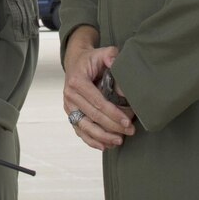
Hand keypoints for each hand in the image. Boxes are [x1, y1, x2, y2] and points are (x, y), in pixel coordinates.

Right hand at [62, 26, 135, 150]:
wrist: (76, 63)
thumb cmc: (91, 60)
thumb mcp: (101, 53)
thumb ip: (110, 56)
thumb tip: (116, 64)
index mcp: (77, 81)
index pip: (96, 101)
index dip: (112, 113)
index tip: (127, 121)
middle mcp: (70, 95)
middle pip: (92, 116)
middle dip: (112, 126)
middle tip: (130, 131)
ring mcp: (69, 106)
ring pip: (85, 126)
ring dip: (102, 137)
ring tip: (118, 141)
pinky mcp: (70, 114)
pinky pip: (80, 130)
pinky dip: (91, 140)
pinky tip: (104, 146)